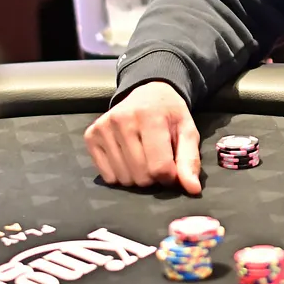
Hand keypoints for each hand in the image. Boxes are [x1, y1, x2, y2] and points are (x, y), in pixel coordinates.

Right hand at [83, 82, 201, 194]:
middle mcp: (122, 120)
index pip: (159, 167)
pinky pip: (107, 176)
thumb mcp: (187, 132)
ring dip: (137, 176)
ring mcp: (104, 128)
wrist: (147, 93)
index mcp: (150, 116)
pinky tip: (127, 157)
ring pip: (124, 178)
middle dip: (153, 176)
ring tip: (143, 156)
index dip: (170, 176)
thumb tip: (192, 189)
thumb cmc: (169, 115)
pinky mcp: (91, 136)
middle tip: (157, 159)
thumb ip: (190, 160)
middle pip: (141, 176)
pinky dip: (120, 174)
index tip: (173, 169)